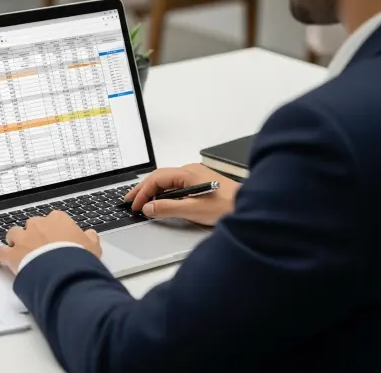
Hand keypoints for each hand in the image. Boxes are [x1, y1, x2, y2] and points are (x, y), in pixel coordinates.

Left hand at [0, 210, 100, 273]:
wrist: (62, 271)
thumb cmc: (77, 258)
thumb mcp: (92, 247)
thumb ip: (90, 239)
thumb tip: (90, 235)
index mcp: (58, 220)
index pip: (53, 219)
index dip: (53, 229)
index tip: (55, 237)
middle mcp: (38, 225)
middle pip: (32, 225)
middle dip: (33, 234)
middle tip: (39, 246)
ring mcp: (23, 238)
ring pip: (13, 234)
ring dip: (15, 241)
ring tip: (17, 249)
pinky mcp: (12, 254)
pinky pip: (1, 252)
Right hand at [125, 163, 239, 225]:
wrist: (252, 208)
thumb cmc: (227, 206)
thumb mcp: (193, 210)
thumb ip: (167, 208)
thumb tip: (148, 207)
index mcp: (187, 173)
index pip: (156, 179)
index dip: (143, 192)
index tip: (135, 205)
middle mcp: (190, 170)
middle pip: (159, 177)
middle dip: (143, 189)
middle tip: (129, 201)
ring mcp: (196, 176)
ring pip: (167, 181)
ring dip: (153, 191)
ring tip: (141, 201)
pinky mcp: (200, 183)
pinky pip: (175, 185)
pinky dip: (164, 192)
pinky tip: (160, 201)